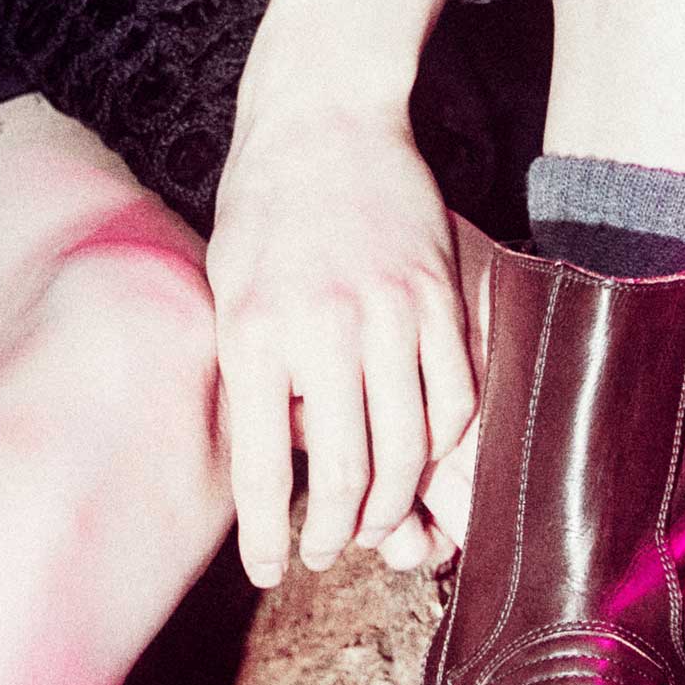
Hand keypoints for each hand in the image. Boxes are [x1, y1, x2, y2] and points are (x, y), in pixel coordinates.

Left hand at [206, 103, 479, 586]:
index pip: (261, 468)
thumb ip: (252, 373)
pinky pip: (456, 399)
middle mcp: (322, 329)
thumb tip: (279, 459)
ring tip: (372, 519)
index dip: (268, 536)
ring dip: (393, 502)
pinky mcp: (440, 296)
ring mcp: (389, 312)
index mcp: (254, 332)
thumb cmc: (262, 207)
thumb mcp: (228, 289)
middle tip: (326, 550)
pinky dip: (443, 446)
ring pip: (409, 449)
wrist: (323, 114)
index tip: (270, 569)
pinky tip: (421, 456)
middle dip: (335, 532)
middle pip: (345, 473)